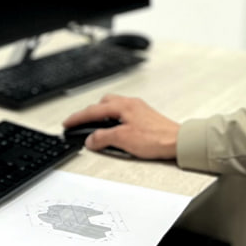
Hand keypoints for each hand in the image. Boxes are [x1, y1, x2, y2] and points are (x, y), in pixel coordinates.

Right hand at [63, 94, 178, 159]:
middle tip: (80, 124)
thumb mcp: (123, 139)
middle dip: (89, 113)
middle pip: (102, 104)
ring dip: (102, 117)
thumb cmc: (156, 138)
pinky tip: (114, 130)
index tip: (67, 123)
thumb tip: (90, 139)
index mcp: (122, 106)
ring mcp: (138, 109)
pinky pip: (122, 114)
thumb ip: (103, 138)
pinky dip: (113, 121)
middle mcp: (130, 104)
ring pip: (113, 108)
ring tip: (96, 129)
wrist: (178, 142)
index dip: (78, 118)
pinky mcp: (144, 117)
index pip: (93, 111)